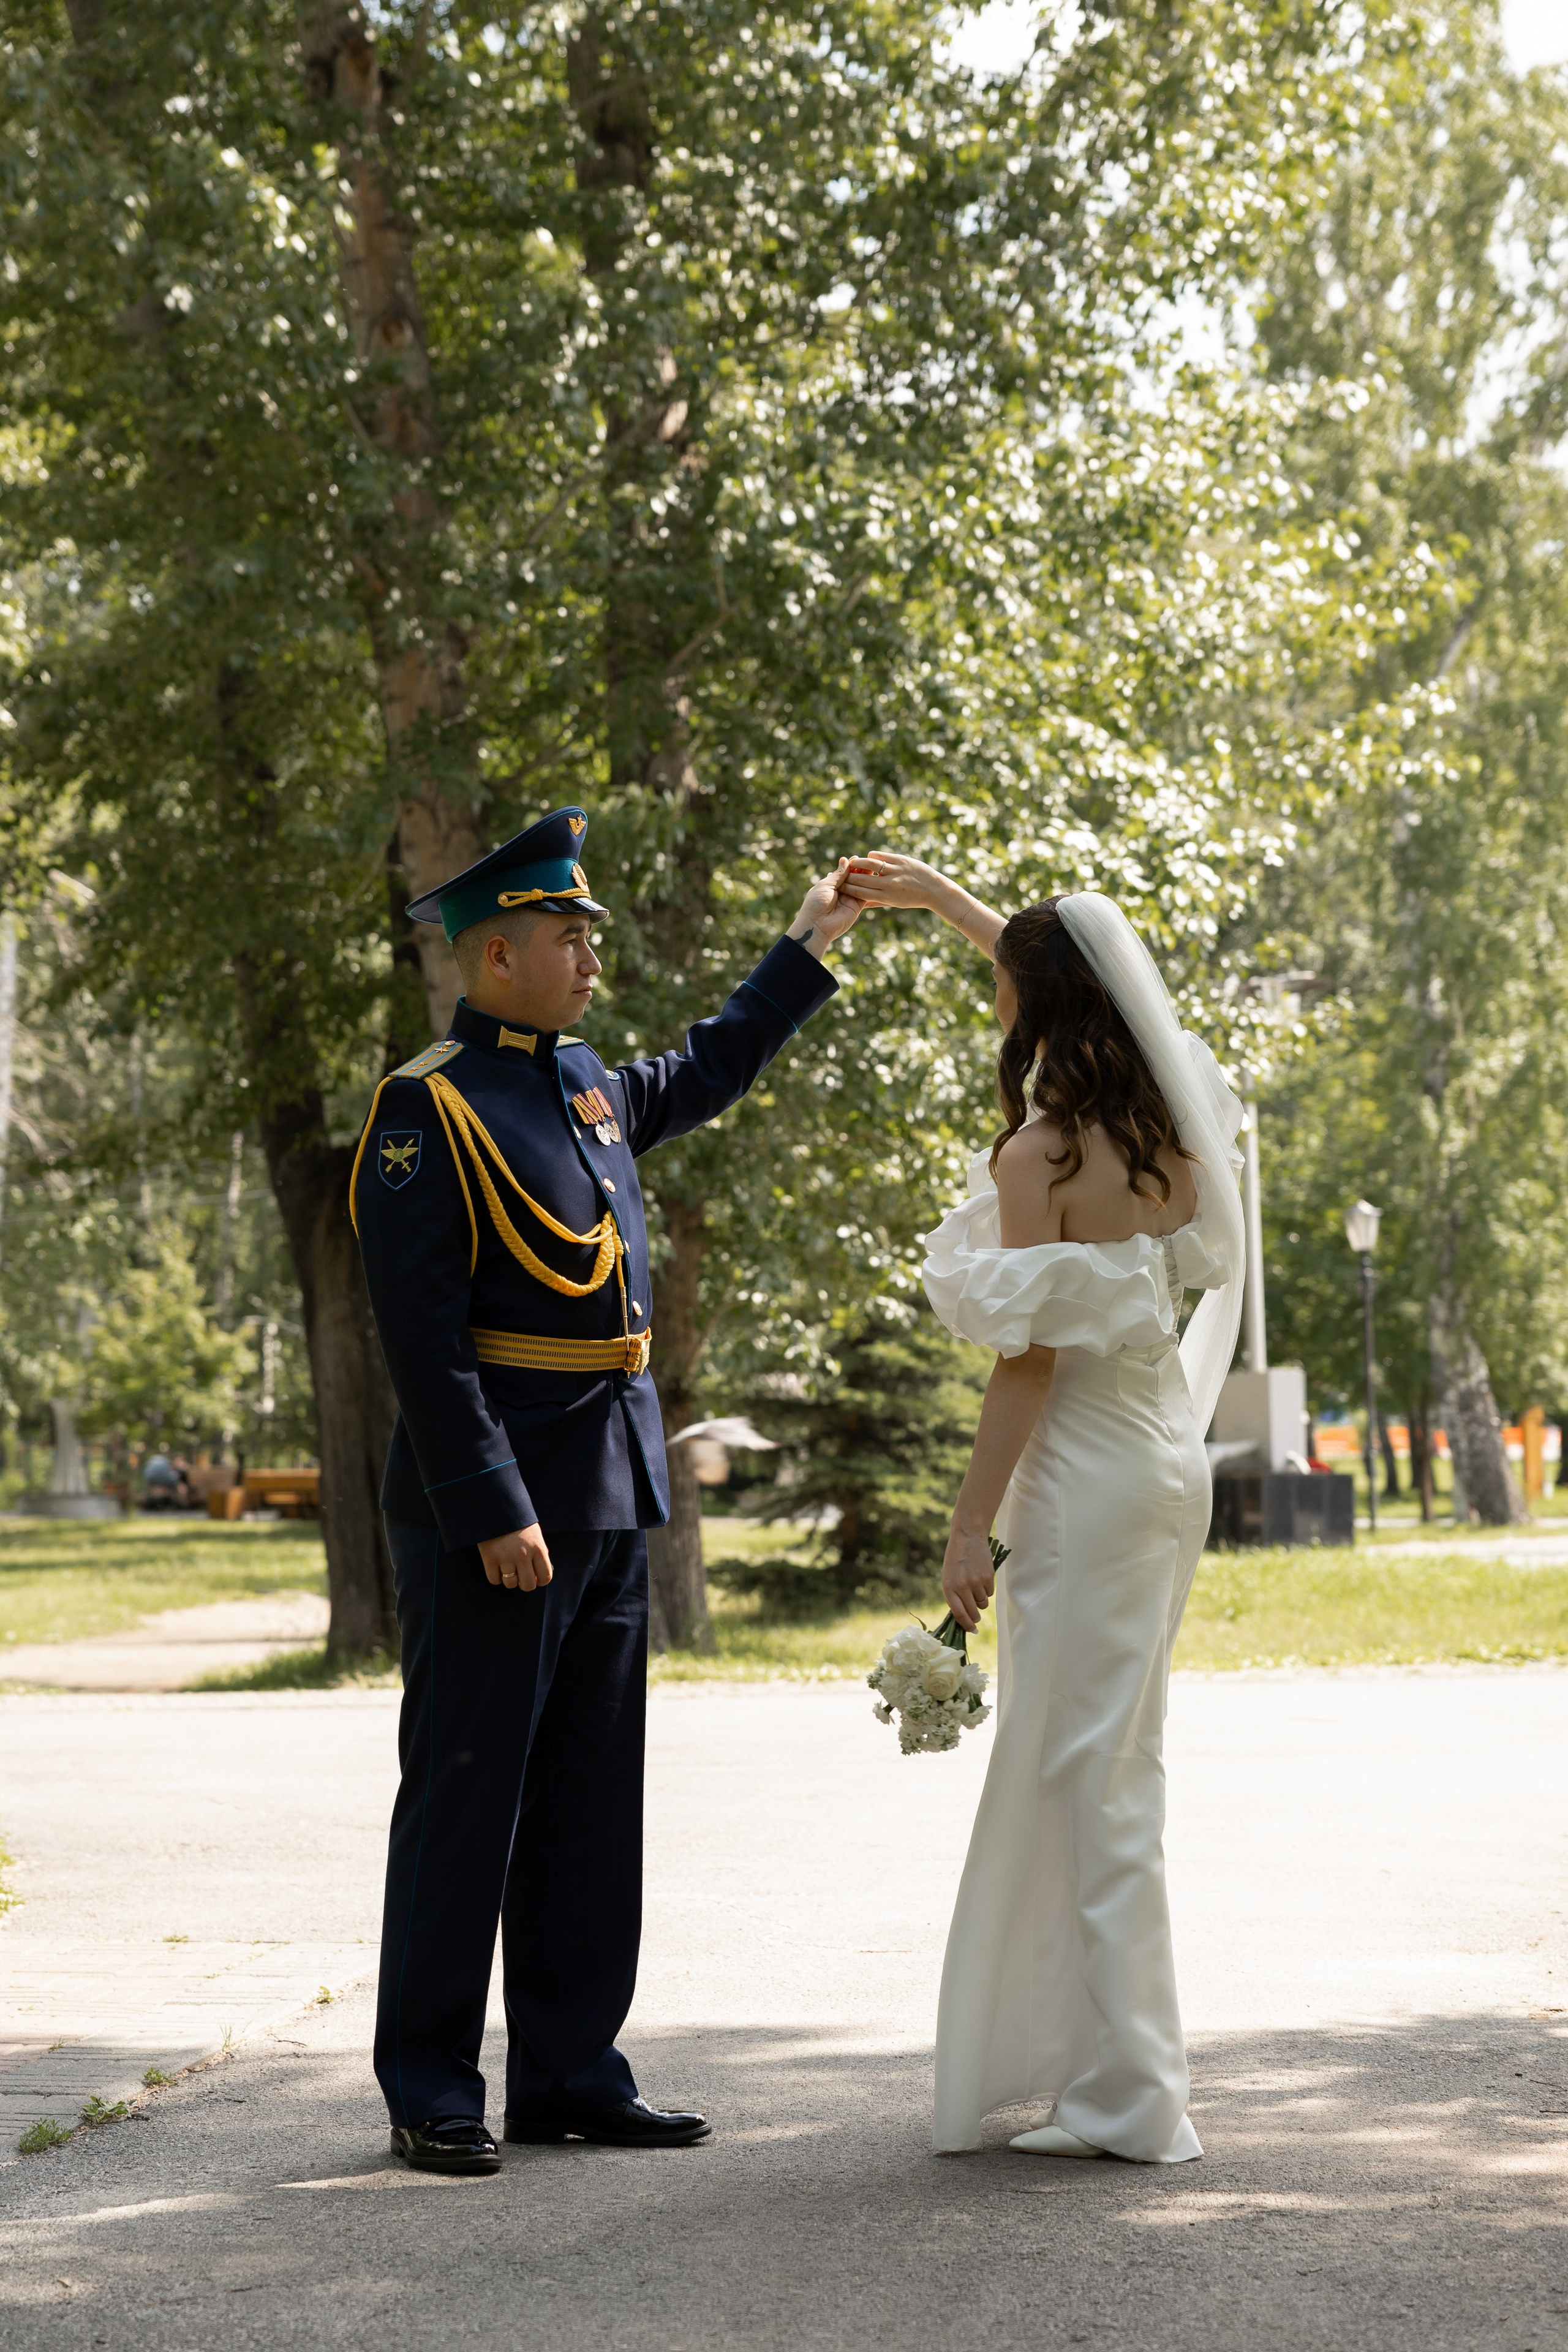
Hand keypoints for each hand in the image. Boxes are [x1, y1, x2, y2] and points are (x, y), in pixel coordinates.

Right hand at [479, 1524, 552, 1592]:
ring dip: (510, 1580)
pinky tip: (497, 1567)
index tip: (536, 1577)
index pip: (546, 1576)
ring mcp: (506, 1557)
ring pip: (511, 1584)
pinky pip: (494, 1580)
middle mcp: (523, 1555)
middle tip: (521, 1575)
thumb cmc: (518, 1522)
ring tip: (508, 1569)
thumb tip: (542, 1576)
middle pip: (528, 1585)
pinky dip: (496, 1577)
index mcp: (538, 1547)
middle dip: (525, 1583)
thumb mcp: (535, 1534)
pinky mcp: (489, 1558)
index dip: (541, 1580)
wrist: (496, 1506)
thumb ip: (540, 1554)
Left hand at [787, 859, 864, 958]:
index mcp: (831, 885)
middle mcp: (841, 891)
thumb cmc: (816, 904)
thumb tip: (845, 859)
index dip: (850, 865)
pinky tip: (875, 879)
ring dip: (865, 877)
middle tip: (867, 861)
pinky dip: (869, 888)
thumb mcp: (825, 885)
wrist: (817, 926)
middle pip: (853, 878)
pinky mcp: (857, 907)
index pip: (843, 873)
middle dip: (859, 870)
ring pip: (860, 886)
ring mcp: (849, 899)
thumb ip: (837, 874)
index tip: (857, 858)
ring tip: (872, 867)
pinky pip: (865, 896)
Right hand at [837, 852, 952, 912]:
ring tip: (852, 863)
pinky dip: (872, 856)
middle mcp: (889, 885)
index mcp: (886, 897)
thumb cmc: (913, 898)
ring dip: (858, 863)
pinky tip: (869, 858)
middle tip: (842, 874)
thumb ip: (877, 902)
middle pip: (861, 879)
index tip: (841, 886)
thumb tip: (861, 904)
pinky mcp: (901, 860)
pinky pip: (880, 856)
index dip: (849, 889)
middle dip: (849, 877)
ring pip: (869, 864)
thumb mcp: (894, 903)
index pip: (861, 893)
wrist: (934, 889)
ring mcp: (895, 871)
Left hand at [942, 1525, 995, 1633]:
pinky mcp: (988, 1577)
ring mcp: (976, 1582)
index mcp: (949, 1587)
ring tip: (975, 1585)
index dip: (966, 1625)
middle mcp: (962, 1586)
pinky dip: (987, 1589)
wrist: (967, 1537)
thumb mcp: (948, 1577)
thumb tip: (963, 1616)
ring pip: (983, 1603)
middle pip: (973, 1612)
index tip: (972, 1630)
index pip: (959, 1613)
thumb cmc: (956, 1559)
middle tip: (976, 1617)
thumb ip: (954, 1595)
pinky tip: (981, 1576)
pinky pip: (990, 1593)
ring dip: (981, 1600)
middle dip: (976, 1617)